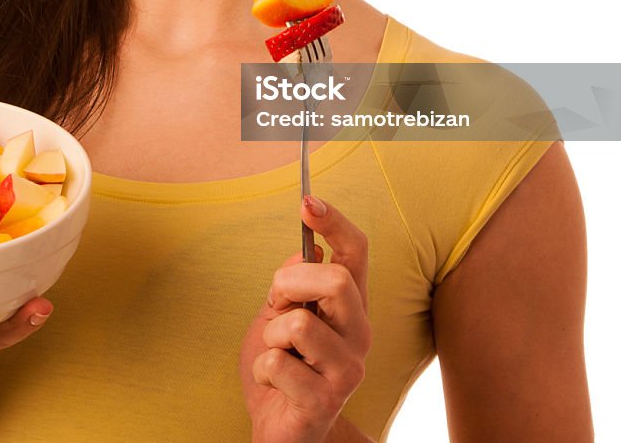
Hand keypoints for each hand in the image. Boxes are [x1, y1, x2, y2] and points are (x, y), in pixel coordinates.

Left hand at [240, 197, 370, 442]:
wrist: (281, 429)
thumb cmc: (282, 366)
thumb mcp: (278, 312)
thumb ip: (293, 281)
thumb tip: (308, 251)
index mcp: (349, 305)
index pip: (356, 252)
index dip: (335, 222)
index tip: (308, 201)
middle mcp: (358, 333)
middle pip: (337, 280)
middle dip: (290, 284)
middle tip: (277, 307)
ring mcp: (347, 369)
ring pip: (298, 323)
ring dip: (271, 335)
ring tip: (276, 354)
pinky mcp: (325, 400)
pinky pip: (277, 362)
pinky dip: (262, 369)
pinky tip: (273, 383)